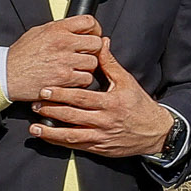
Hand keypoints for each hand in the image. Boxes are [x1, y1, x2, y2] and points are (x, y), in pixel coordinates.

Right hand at [7, 15, 103, 101]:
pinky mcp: (64, 79)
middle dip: (92, 50)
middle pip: (96, 43)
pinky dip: (80, 81)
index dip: (94, 29)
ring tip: (74, 69)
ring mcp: (65, 62)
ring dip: (86, 68)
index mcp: (56, 29)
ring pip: (93, 63)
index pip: (88, 22)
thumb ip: (58, 29)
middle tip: (84, 55)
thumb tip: (76, 29)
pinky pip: (86, 79)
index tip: (92, 35)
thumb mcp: (36, 33)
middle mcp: (63, 43)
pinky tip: (70, 80)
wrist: (6, 75)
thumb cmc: (19, 56)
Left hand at [29, 43, 173, 156]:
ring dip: (51, 132)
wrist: (156, 132)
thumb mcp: (127, 82)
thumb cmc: (139, 104)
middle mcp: (105, 121)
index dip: (62, 94)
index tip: (44, 90)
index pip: (82, 98)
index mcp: (111, 103)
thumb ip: (110, 64)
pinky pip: (77, 146)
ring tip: (34, 127)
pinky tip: (47, 138)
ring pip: (72, 136)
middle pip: (73, 116)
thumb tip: (101, 42)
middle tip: (34, 104)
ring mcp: (101, 136)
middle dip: (51, 110)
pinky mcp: (99, 148)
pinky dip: (60, 142)